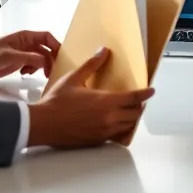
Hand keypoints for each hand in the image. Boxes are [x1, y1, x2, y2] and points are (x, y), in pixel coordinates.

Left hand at [0, 30, 59, 79]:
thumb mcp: (9, 56)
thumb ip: (28, 57)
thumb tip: (46, 61)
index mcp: (25, 37)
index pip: (47, 37)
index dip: (56, 46)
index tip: (61, 57)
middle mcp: (27, 44)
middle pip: (46, 50)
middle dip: (50, 60)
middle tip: (51, 71)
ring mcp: (23, 54)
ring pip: (41, 59)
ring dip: (41, 66)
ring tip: (34, 73)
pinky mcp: (19, 63)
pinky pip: (33, 66)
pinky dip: (33, 70)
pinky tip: (25, 73)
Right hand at [28, 48, 155, 147]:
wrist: (41, 124)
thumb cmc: (55, 102)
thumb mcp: (74, 78)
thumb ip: (91, 65)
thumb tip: (103, 52)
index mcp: (106, 102)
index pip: (134, 98)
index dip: (145, 94)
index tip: (151, 90)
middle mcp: (108, 118)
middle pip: (135, 114)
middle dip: (138, 106)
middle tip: (137, 100)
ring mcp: (103, 132)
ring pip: (126, 126)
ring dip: (130, 118)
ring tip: (127, 111)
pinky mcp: (96, 140)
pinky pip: (115, 135)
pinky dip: (119, 128)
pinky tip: (113, 123)